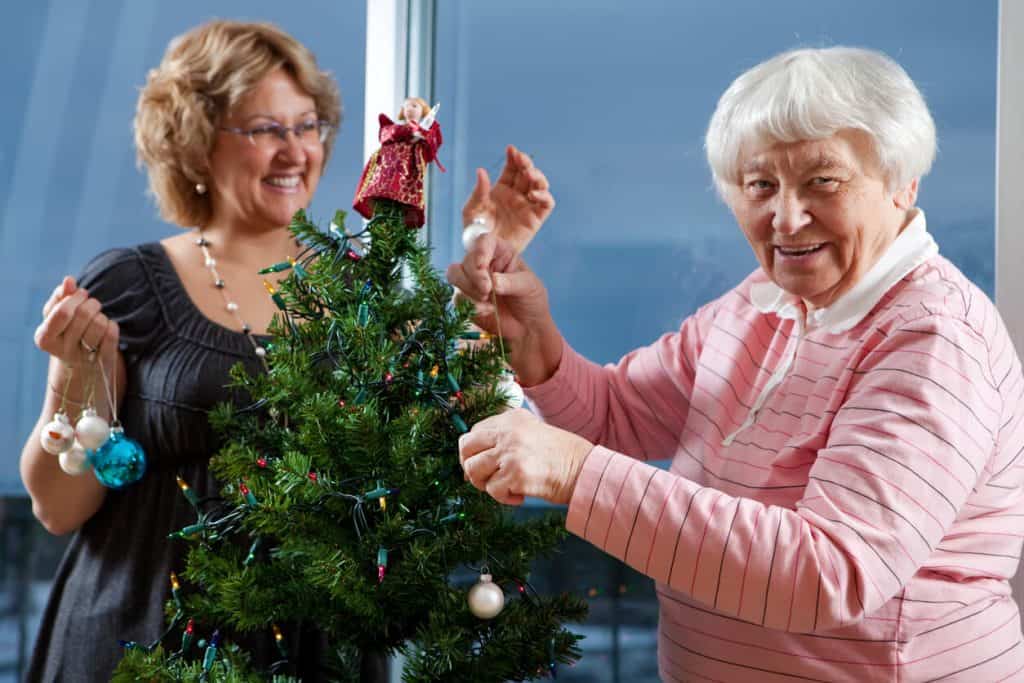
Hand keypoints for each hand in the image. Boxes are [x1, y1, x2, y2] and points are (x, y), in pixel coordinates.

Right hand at [34, 276, 118, 366]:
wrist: (81, 368)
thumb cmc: (67, 334)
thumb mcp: (57, 317)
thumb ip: (61, 297)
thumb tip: (69, 280)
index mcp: (44, 338)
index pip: (63, 312)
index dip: (76, 297)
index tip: (82, 294)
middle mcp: (62, 350)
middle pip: (83, 314)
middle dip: (92, 303)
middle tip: (93, 304)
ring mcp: (84, 358)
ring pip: (100, 324)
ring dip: (102, 315)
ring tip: (98, 318)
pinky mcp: (104, 361)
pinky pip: (112, 335)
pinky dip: (112, 325)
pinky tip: (107, 328)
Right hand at [446, 232, 549, 342]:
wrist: (527, 328)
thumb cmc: (531, 301)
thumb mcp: (530, 287)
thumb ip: (512, 282)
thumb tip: (493, 280)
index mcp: (501, 252)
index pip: (484, 241)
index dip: (480, 250)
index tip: (482, 266)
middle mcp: (484, 263)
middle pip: (467, 259)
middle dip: (475, 276)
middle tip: (487, 290)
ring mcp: (472, 280)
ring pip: (455, 274)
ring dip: (469, 289)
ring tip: (487, 300)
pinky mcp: (465, 299)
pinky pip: (457, 297)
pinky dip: (470, 305)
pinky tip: (486, 311)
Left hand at [458, 409, 592, 504]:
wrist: (584, 469)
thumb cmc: (559, 456)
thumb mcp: (531, 432)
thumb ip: (504, 438)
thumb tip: (471, 461)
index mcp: (510, 418)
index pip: (474, 432)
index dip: (473, 453)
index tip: (482, 465)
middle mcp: (508, 432)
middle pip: (465, 448)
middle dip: (470, 467)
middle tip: (484, 480)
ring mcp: (510, 452)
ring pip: (473, 470)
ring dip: (485, 484)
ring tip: (504, 487)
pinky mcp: (515, 474)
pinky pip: (492, 490)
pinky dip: (503, 498)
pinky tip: (520, 496)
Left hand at [462, 145, 553, 253]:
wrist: (483, 253)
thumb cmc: (475, 232)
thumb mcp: (472, 209)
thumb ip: (478, 192)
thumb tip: (481, 171)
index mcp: (502, 189)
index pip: (512, 168)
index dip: (514, 157)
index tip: (511, 150)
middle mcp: (517, 195)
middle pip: (527, 173)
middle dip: (526, 163)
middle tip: (521, 159)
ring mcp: (527, 206)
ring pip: (540, 185)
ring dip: (538, 176)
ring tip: (529, 174)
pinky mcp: (535, 220)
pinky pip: (546, 204)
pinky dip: (544, 196)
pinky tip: (533, 195)